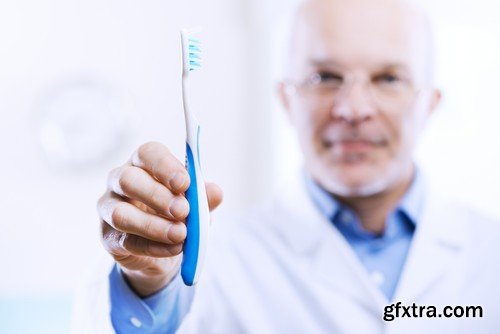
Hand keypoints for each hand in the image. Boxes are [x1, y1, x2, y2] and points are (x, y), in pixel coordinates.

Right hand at [97, 142, 222, 296]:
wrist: (161, 247)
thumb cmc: (177, 213)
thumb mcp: (195, 204)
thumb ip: (203, 197)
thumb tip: (215, 192)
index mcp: (143, 163)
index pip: (148, 153)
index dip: (165, 166)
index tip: (185, 183)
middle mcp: (119, 180)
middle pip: (127, 179)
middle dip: (157, 195)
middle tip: (183, 211)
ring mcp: (108, 208)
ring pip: (121, 214)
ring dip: (153, 225)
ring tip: (180, 234)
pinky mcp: (108, 237)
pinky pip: (127, 241)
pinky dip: (154, 247)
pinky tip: (175, 248)